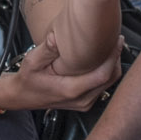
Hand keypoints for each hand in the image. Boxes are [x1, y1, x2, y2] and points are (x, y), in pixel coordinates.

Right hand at [0, 33, 119, 111]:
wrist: (23, 96)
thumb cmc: (28, 79)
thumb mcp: (31, 62)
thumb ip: (45, 49)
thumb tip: (55, 36)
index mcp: (70, 90)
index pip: (102, 74)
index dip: (113, 57)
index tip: (116, 40)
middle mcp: (82, 99)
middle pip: (111, 78)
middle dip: (116, 58)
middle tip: (116, 38)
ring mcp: (85, 103)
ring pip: (110, 83)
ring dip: (113, 64)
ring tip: (112, 45)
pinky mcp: (86, 102)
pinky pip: (103, 86)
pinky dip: (107, 71)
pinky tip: (103, 58)